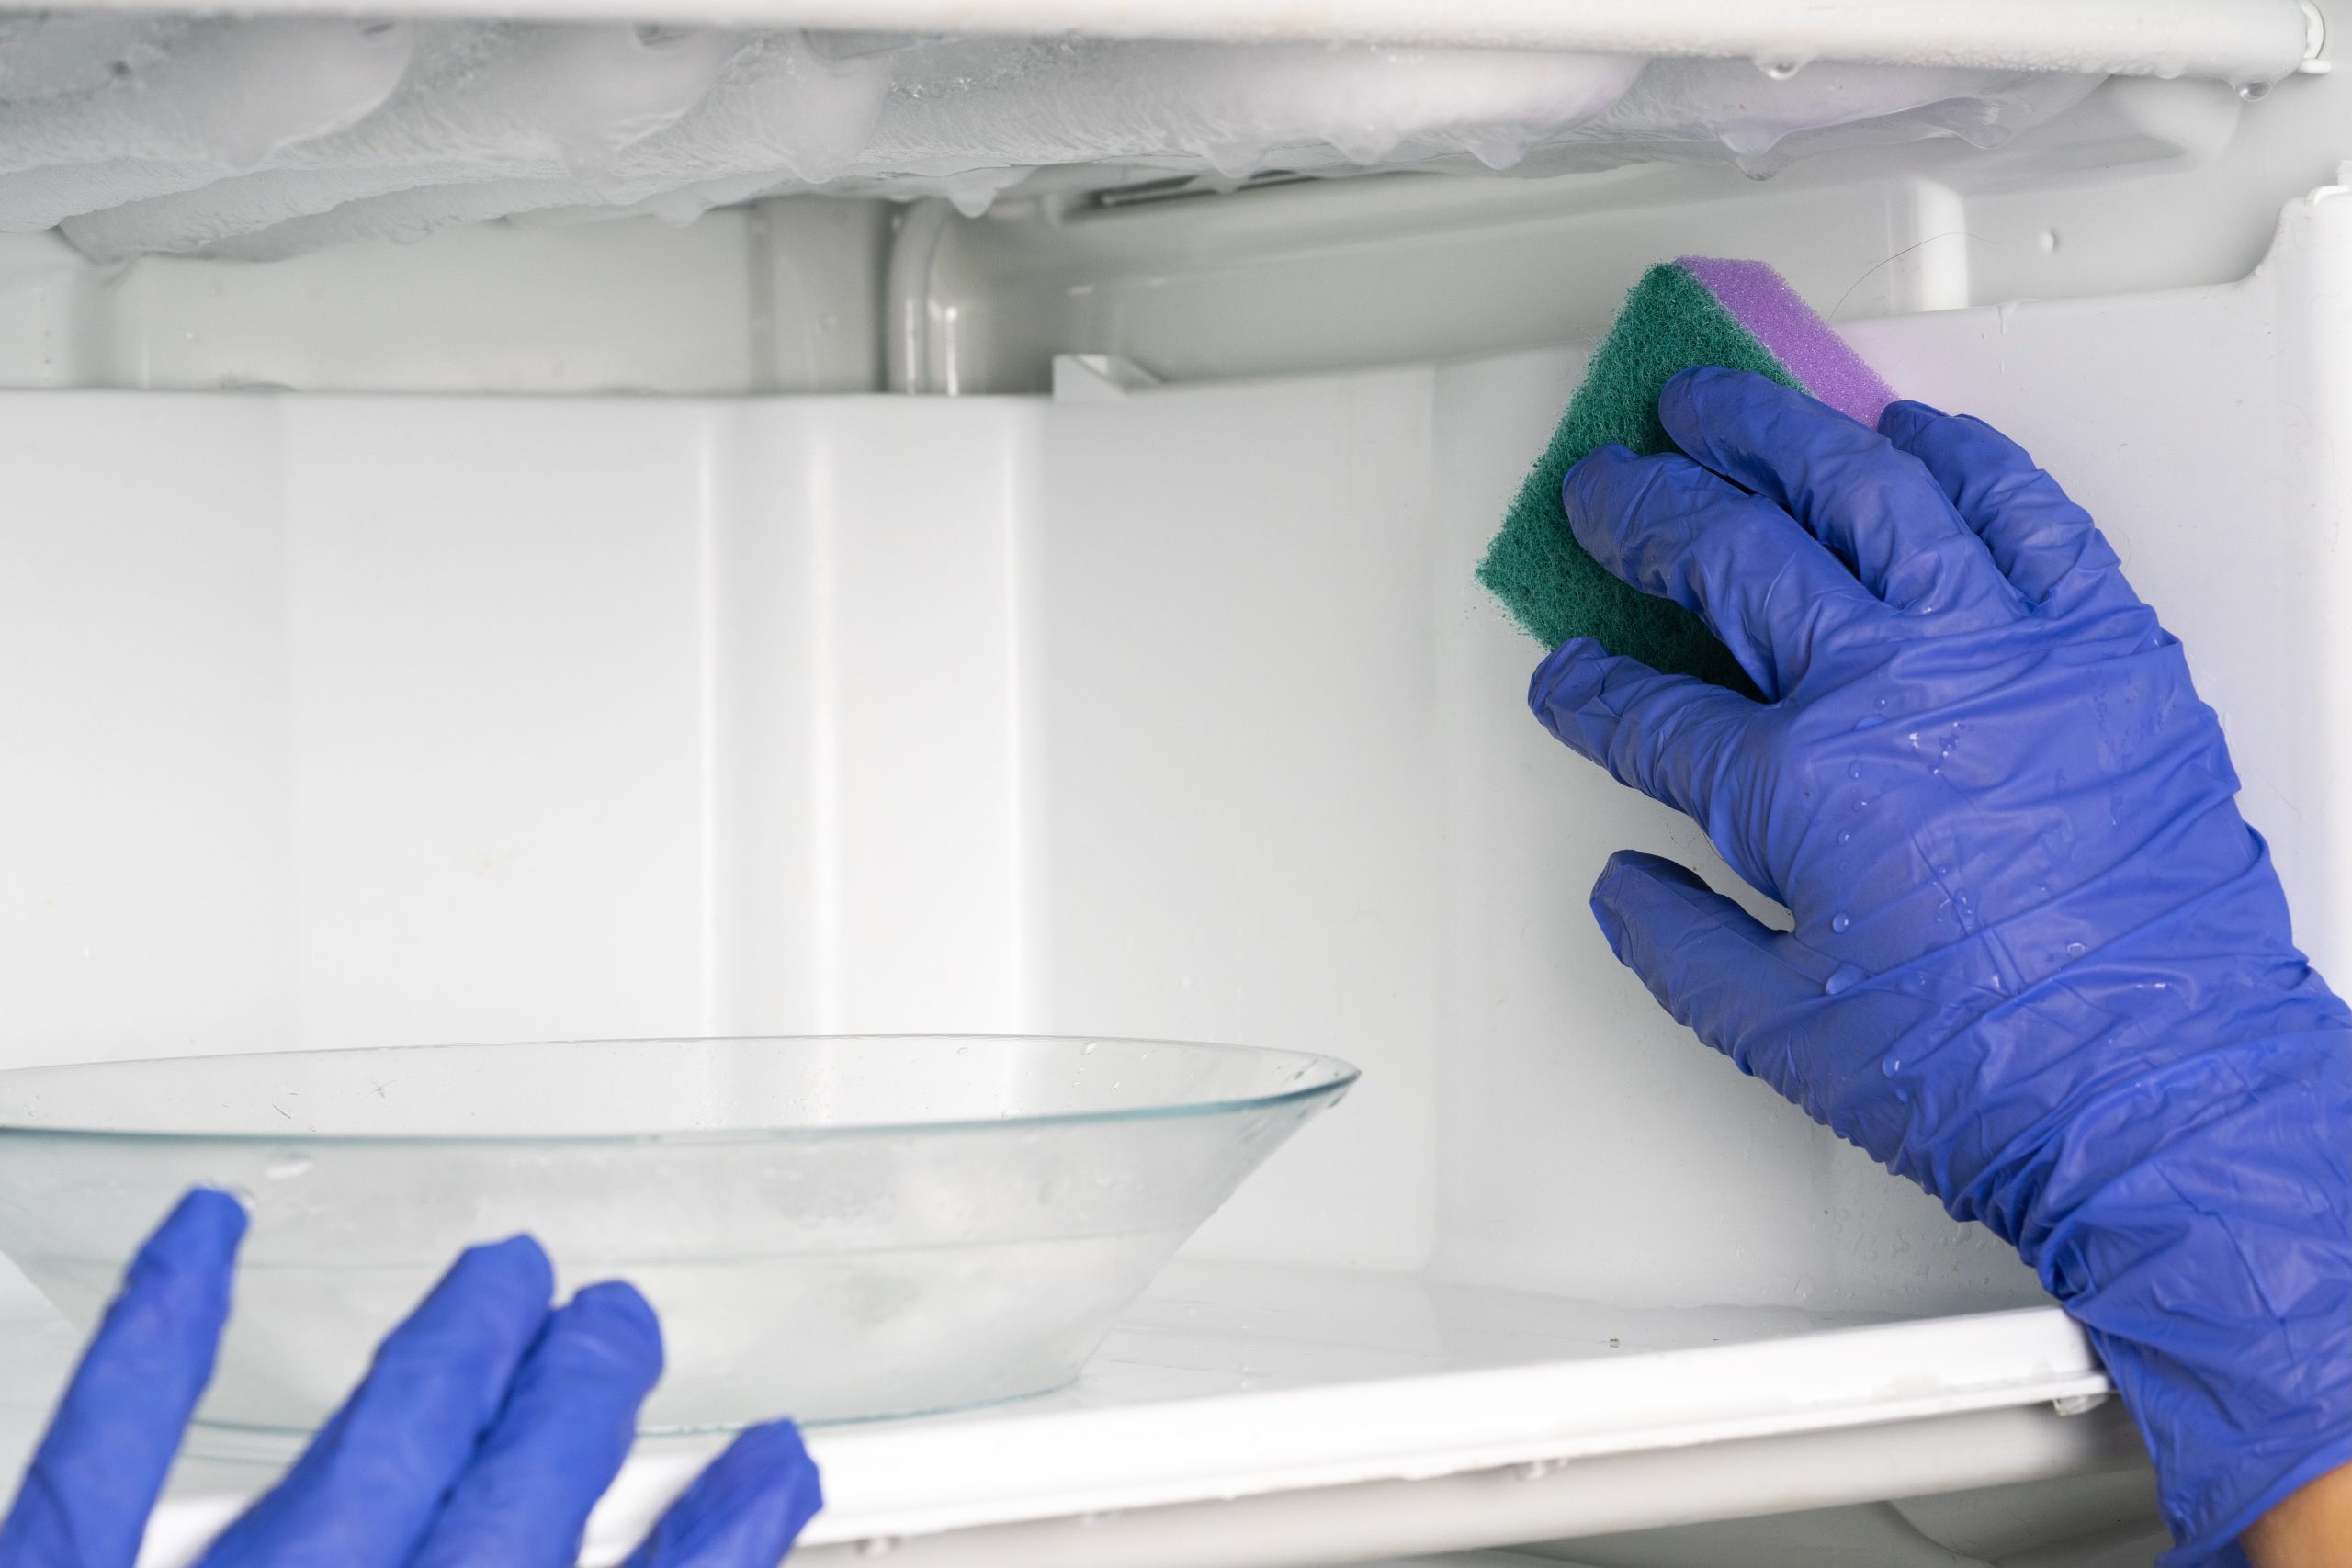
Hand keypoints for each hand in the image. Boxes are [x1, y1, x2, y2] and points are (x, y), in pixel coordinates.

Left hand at [0, 1188, 821, 1567]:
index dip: (720, 1536)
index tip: (771, 1466)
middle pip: (517, 1506)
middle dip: (581, 1403)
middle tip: (619, 1321)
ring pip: (373, 1450)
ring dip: (453, 1354)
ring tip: (506, 1274)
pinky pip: (105, 1448)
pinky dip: (159, 1328)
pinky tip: (203, 1235)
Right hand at [1529, 366, 2350, 1566]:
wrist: (2167, 1097)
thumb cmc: (1989, 1074)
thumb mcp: (1775, 1031)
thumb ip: (1676, 941)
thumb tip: (1630, 883)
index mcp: (1798, 785)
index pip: (1650, 710)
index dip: (1589, 689)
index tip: (1567, 677)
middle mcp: (1892, 689)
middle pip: (1737, 556)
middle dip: (1650, 510)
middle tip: (1609, 484)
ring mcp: (2005, 651)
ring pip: (1866, 490)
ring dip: (1775, 433)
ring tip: (1720, 401)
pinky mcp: (2107, 644)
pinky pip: (2026, 511)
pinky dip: (1960, 459)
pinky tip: (1908, 434)